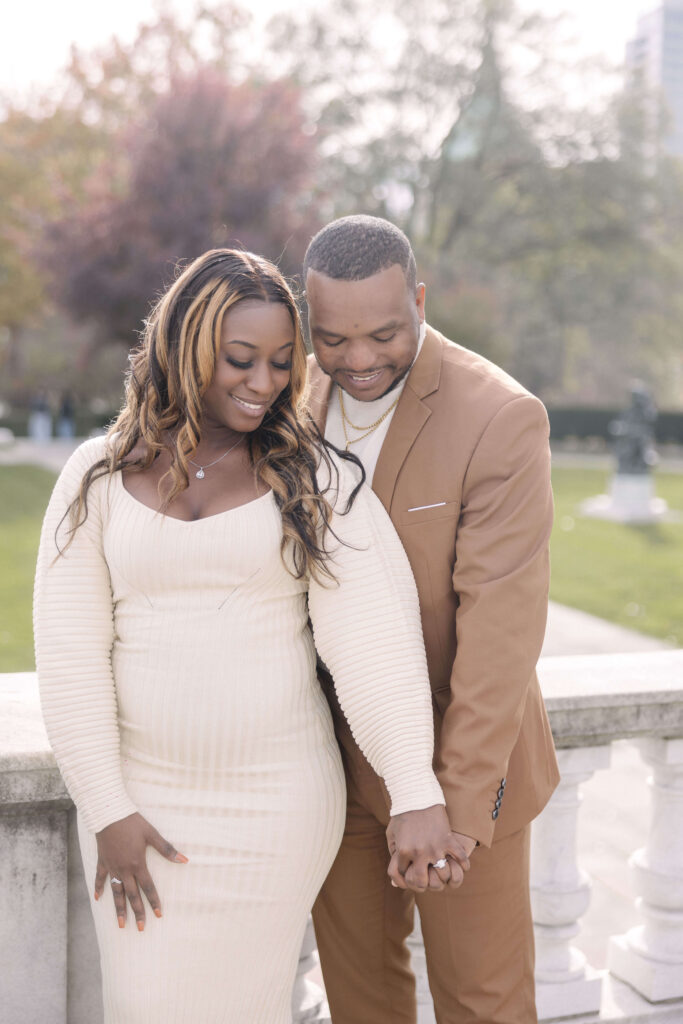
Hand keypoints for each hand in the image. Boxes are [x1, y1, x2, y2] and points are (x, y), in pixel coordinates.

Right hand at [94, 812, 187, 930]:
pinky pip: (100, 878)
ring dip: (119, 908)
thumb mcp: (152, 834)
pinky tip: (98, 899)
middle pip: (132, 895)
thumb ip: (167, 849)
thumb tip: (184, 860)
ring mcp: (112, 867)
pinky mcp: (102, 861)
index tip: (158, 915)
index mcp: (138, 864)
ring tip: (121, 924)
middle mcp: (124, 870)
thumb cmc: (132, 823)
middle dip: (138, 912)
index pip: (148, 887)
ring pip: (116, 892)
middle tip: (141, 928)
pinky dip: (99, 888)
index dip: (154, 901)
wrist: (109, 814)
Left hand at [386, 805, 471, 892]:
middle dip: (422, 884)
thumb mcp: (391, 834)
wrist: (417, 795)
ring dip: (443, 876)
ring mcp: (435, 847)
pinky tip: (463, 866)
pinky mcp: (448, 840)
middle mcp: (419, 852)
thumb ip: (393, 854)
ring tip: (443, 873)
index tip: (410, 869)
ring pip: (442, 875)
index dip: (406, 873)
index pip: (404, 874)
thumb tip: (395, 880)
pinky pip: (460, 859)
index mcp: (404, 851)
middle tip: (426, 880)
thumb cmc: (402, 814)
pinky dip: (464, 865)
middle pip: (422, 882)